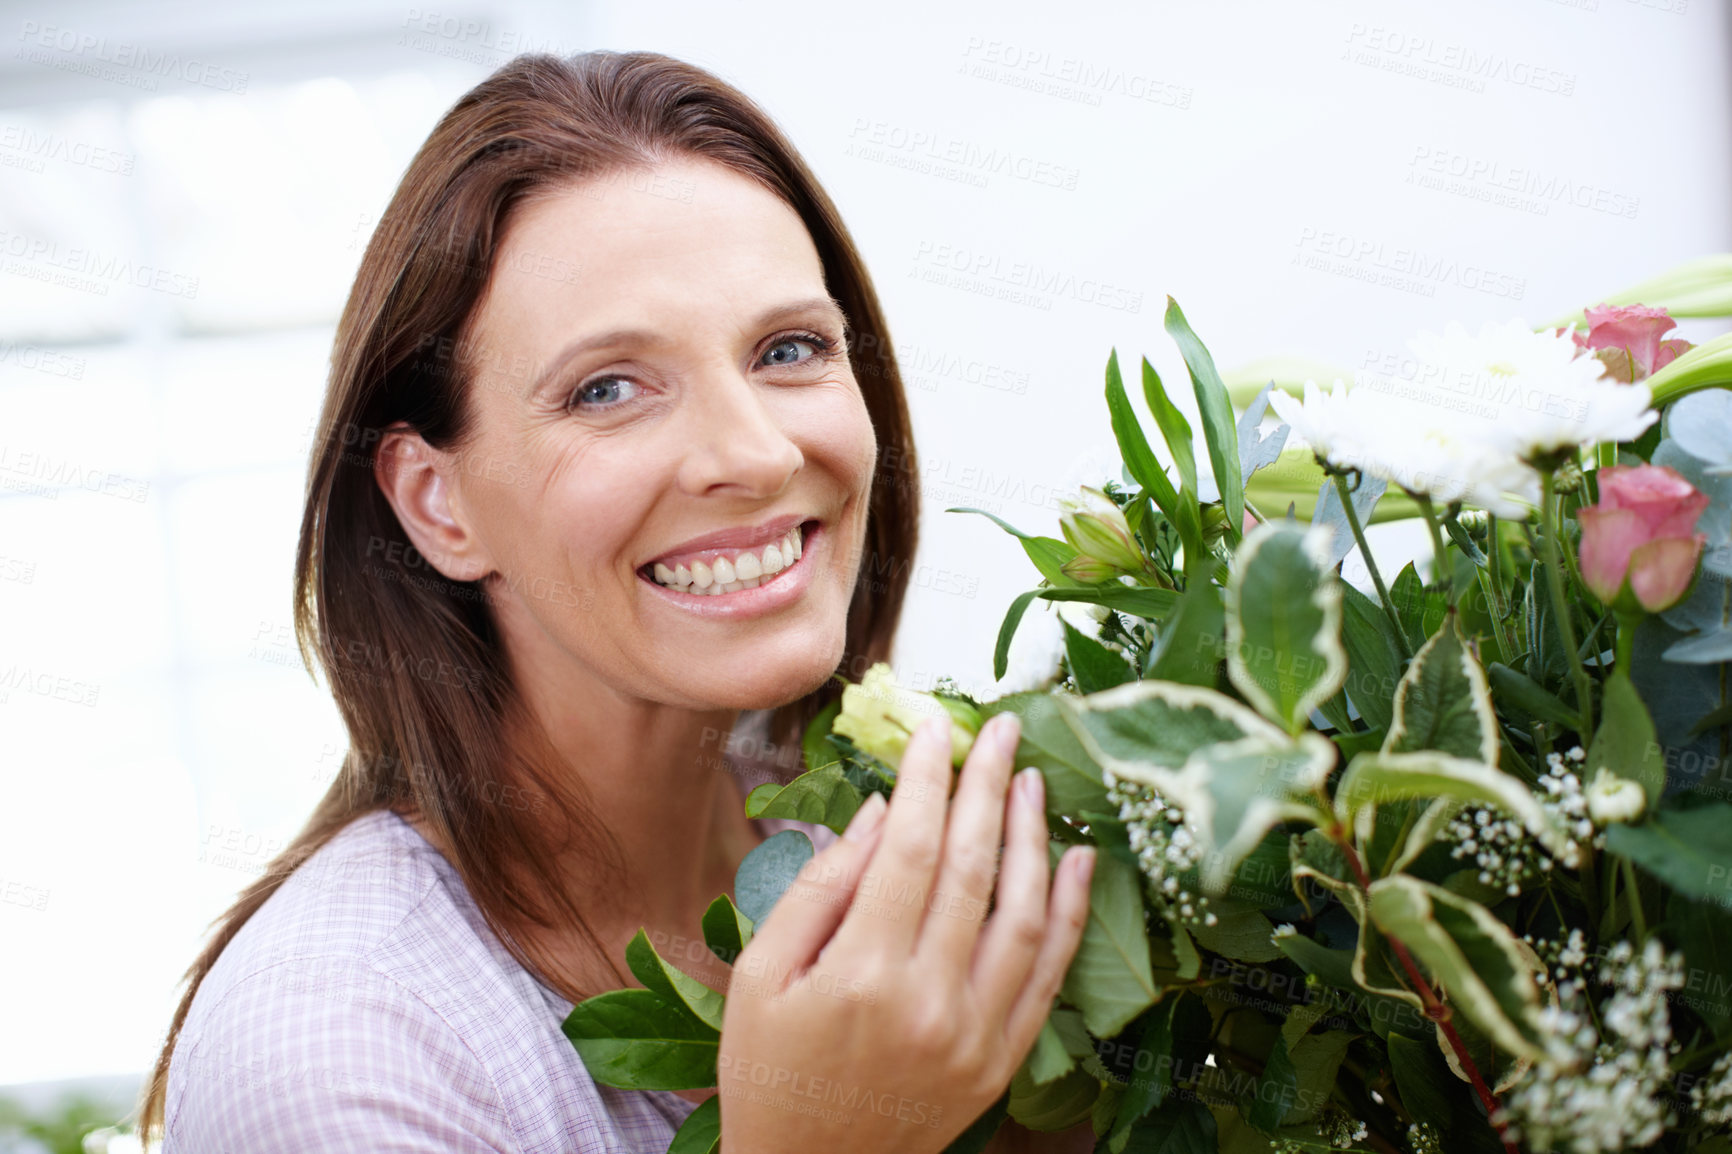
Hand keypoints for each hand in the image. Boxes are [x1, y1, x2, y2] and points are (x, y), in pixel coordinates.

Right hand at [716, 711, 1095, 1153]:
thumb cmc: (769, 1069)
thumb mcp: (761, 974)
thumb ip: (819, 887)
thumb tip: (878, 810)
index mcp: (861, 974)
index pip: (908, 848)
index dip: (927, 777)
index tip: (936, 726)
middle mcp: (929, 1001)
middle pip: (971, 868)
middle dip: (986, 785)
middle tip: (1001, 728)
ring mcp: (975, 1035)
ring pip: (1024, 914)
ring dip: (1033, 837)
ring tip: (1030, 780)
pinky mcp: (1001, 1061)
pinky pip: (1051, 975)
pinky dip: (1071, 913)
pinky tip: (1077, 861)